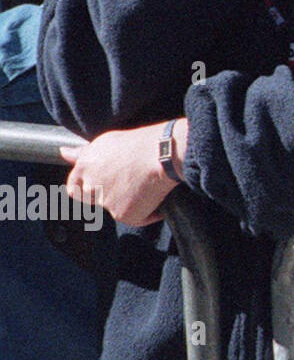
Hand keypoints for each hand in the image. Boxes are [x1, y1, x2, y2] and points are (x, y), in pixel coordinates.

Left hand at [61, 119, 188, 227]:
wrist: (165, 153)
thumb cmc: (140, 142)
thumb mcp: (108, 141)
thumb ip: (83, 152)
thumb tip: (63, 152)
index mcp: (85, 167)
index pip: (74, 187)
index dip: (87, 188)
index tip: (103, 185)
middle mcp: (92, 186)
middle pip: (95, 199)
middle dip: (110, 195)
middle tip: (131, 183)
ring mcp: (107, 202)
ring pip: (118, 208)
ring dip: (131, 202)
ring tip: (148, 184)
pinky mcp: (124, 214)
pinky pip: (139, 217)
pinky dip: (150, 211)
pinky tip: (158, 195)